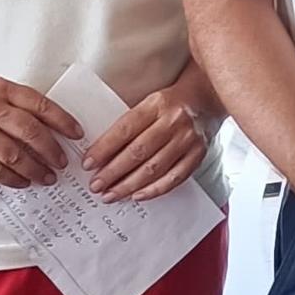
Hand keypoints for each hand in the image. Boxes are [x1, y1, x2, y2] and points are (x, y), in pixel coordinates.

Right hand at [0, 76, 81, 186]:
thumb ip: (14, 106)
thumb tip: (49, 130)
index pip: (39, 104)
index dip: (62, 121)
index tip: (76, 134)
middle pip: (31, 131)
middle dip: (52, 150)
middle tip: (62, 162)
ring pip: (15, 154)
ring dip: (36, 169)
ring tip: (47, 177)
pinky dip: (13, 179)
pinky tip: (23, 182)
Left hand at [84, 85, 209, 201]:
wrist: (205, 99)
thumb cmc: (170, 103)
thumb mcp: (148, 104)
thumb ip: (129, 125)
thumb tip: (101, 154)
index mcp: (156, 104)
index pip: (125, 129)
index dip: (104, 149)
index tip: (88, 163)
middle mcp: (174, 121)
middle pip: (138, 152)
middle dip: (113, 172)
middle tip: (96, 185)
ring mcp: (188, 139)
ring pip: (154, 168)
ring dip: (129, 185)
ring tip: (111, 194)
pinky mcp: (198, 154)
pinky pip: (175, 178)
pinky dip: (155, 189)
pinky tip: (137, 195)